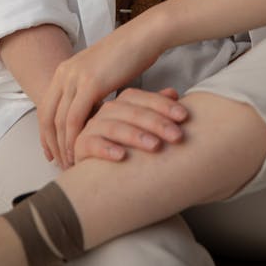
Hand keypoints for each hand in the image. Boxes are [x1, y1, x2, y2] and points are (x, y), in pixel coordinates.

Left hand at [37, 19, 165, 166]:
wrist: (144, 36)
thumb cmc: (129, 56)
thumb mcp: (101, 73)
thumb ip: (90, 91)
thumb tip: (91, 113)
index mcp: (65, 70)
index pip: (46, 107)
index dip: (46, 133)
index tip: (51, 152)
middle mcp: (65, 73)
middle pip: (47, 116)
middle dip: (51, 143)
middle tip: (58, 164)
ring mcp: (75, 77)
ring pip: (59, 120)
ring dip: (62, 145)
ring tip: (70, 164)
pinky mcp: (90, 83)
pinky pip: (75, 118)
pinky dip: (75, 138)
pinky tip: (80, 152)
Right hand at [73, 87, 187, 163]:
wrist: (96, 173)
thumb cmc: (125, 146)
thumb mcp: (143, 127)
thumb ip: (155, 109)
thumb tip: (174, 92)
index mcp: (123, 103)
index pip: (144, 99)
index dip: (164, 106)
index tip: (184, 117)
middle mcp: (107, 111)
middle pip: (133, 112)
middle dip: (157, 123)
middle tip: (177, 136)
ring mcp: (92, 126)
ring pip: (115, 126)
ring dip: (135, 136)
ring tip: (155, 146)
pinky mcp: (81, 144)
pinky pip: (93, 144)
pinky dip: (107, 149)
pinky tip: (122, 156)